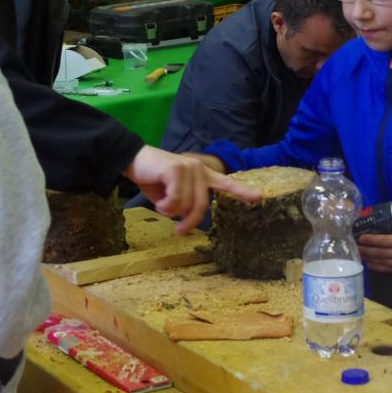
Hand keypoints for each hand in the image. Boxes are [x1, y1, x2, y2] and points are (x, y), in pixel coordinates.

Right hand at [123, 145, 259, 233]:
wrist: (132, 161)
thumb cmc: (153, 179)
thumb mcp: (171, 196)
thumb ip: (184, 205)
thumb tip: (186, 218)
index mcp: (202, 175)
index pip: (226, 183)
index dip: (242, 191)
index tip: (259, 198)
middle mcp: (199, 169)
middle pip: (201, 205)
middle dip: (190, 222)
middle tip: (179, 231)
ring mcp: (189, 167)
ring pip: (186, 204)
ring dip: (171, 211)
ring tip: (162, 205)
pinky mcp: (177, 169)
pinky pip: (176, 199)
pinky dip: (166, 206)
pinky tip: (159, 200)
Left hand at [357, 224, 391, 272]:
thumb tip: (390, 215)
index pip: (384, 241)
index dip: (371, 240)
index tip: (360, 237)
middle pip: (380, 253)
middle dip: (366, 250)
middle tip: (354, 246)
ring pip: (383, 262)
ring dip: (369, 258)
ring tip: (359, 254)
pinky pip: (389, 269)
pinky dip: (378, 267)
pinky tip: (370, 264)